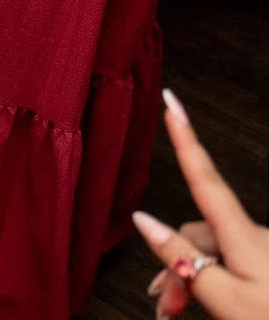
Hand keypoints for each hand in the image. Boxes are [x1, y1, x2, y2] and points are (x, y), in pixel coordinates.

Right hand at [137, 89, 268, 319]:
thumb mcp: (224, 298)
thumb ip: (180, 259)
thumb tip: (143, 221)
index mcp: (244, 237)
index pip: (205, 178)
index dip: (186, 139)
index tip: (173, 102)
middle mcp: (256, 236)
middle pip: (196, 233)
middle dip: (174, 264)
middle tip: (164, 307)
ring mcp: (264, 250)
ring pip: (210, 251)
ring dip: (189, 279)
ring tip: (176, 313)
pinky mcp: (268, 263)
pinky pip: (229, 262)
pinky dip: (209, 280)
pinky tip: (200, 305)